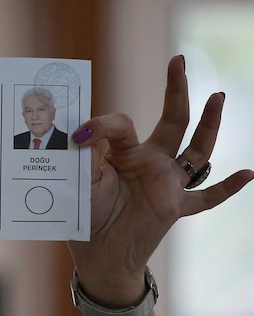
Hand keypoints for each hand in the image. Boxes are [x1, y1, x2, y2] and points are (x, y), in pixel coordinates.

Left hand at [68, 55, 253, 304]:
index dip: (101, 124)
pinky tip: (248, 173)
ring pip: (196, 150)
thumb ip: (85, 155)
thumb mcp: (80, 181)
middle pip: (171, 120)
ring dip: (209, 124)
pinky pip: (206, 198)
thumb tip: (82, 129)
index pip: (122, 124)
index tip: (78, 134)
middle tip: (178, 59)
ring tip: (218, 96)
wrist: (97, 256)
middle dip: (176, 89)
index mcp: (123, 152)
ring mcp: (167, 183)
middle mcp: (150, 161)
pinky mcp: (176, 207)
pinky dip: (226, 188)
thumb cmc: (85, 216)